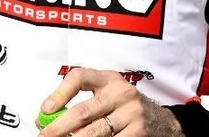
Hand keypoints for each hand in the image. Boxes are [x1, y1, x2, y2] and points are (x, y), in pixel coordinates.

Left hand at [39, 68, 183, 136]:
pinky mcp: (138, 134)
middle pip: (82, 111)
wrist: (164, 122)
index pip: (79, 77)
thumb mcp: (108, 94)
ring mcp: (131, 115)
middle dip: (58, 127)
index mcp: (109, 79)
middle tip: (44, 135)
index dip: (59, 93)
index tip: (45, 109)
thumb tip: (48, 116)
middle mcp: (121, 94)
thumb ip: (83, 101)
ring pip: (93, 133)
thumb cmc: (126, 106)